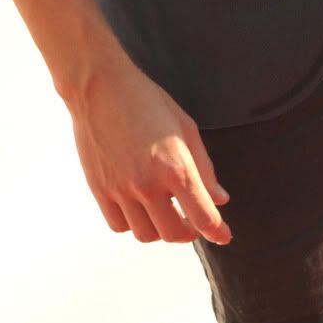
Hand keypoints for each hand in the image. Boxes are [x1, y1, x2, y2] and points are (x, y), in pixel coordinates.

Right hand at [65, 53, 232, 245]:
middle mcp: (148, 185)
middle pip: (174, 233)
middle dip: (188, 231)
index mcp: (176, 168)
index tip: (223, 235)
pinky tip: (138, 205)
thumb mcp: (185, 127)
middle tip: (191, 220)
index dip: (218, 232)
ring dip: (160, 228)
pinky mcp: (100, 190)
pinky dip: (132, 223)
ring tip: (163, 210)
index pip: (203, 218)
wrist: (99, 87)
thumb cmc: (146, 100)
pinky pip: (119, 225)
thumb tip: (219, 199)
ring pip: (146, 234)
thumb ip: (204, 168)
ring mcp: (121, 190)